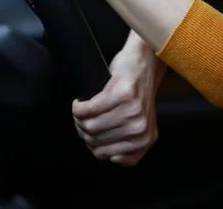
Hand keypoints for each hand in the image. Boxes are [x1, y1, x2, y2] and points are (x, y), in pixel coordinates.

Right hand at [72, 39, 165, 165]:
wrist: (145, 63)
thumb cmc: (137, 93)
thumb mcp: (139, 124)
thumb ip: (130, 147)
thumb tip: (113, 159)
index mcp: (145, 139)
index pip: (104, 154)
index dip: (89, 143)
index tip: (88, 129)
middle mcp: (140, 128)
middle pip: (94, 139)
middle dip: (81, 128)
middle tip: (82, 116)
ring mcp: (132, 112)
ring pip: (89, 125)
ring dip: (78, 117)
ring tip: (81, 109)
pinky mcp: (121, 95)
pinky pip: (88, 109)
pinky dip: (79, 106)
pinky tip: (80, 101)